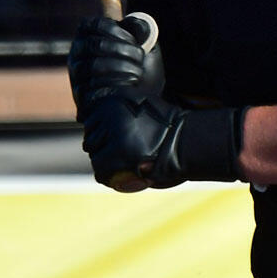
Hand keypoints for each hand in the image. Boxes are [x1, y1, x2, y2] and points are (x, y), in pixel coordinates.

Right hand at [67, 14, 163, 120]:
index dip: (114, 28)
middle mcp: (78, 53)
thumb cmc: (141, 72)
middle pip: (94, 44)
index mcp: (91, 36)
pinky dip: (115, 84)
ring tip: (138, 73)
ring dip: (122, 67)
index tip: (134, 39)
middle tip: (140, 57)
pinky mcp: (79, 93)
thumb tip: (137, 23)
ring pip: (93, 64)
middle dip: (123, 49)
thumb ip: (142, 33)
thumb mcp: (147, 50)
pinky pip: (92, 85)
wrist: (140, 106)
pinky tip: (129, 85)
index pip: (93, 24)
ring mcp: (76, 74)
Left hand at [81, 88, 244, 189]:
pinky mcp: (116, 154)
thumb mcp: (143, 105)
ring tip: (124, 166)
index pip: (92, 122)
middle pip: (91, 140)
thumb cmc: (167, 126)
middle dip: (103, 149)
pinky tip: (121, 175)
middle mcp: (109, 113)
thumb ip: (120, 109)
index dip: (104, 135)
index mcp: (113, 100)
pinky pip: (101, 172)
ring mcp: (112, 133)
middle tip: (124, 155)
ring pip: (96, 156)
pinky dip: (108, 177)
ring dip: (106, 164)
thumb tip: (89, 115)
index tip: (120, 141)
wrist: (187, 140)